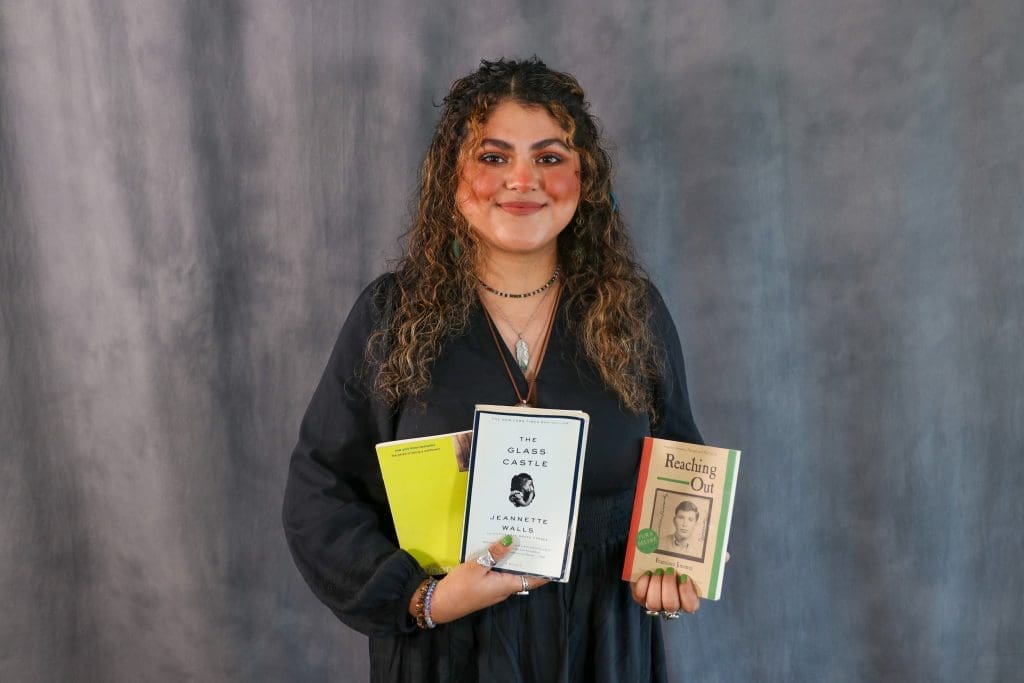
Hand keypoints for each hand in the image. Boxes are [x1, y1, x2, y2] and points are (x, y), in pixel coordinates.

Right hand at [412, 536, 549, 623]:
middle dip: (528, 557)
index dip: (544, 571)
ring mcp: (494, 589)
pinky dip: (501, 561)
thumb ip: (495, 553)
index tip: (553, 557)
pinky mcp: (484, 587)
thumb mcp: (477, 566)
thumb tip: (513, 540)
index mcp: (506, 585)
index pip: (533, 580)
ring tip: (518, 537)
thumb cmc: (460, 588)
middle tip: (534, 537)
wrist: (439, 604)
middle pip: (522, 573)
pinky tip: (497, 548)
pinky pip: (498, 572)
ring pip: (509, 571)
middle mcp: (504, 589)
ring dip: (513, 558)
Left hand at [630, 550, 729, 615]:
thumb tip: (725, 555)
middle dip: (669, 587)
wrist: (653, 559)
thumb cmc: (679, 563)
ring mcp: (655, 602)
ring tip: (657, 571)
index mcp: (687, 597)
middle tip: (668, 570)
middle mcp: (671, 603)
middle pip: (671, 605)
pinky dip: (643, 583)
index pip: (691, 606)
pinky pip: (640, 595)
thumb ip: (711, 560)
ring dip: (656, 586)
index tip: (684, 578)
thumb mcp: (695, 561)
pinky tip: (647, 573)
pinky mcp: (640, 596)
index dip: (687, 594)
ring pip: (654, 604)